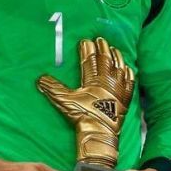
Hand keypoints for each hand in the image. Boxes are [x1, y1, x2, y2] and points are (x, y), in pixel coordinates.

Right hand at [37, 38, 134, 166]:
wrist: (100, 131)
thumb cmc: (82, 115)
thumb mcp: (65, 101)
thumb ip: (53, 88)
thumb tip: (41, 78)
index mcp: (92, 79)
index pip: (89, 60)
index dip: (87, 50)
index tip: (86, 41)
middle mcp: (107, 80)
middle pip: (105, 60)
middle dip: (103, 48)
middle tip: (101, 39)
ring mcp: (118, 89)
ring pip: (119, 68)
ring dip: (117, 57)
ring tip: (114, 49)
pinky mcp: (126, 98)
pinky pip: (130, 83)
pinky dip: (129, 74)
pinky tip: (129, 69)